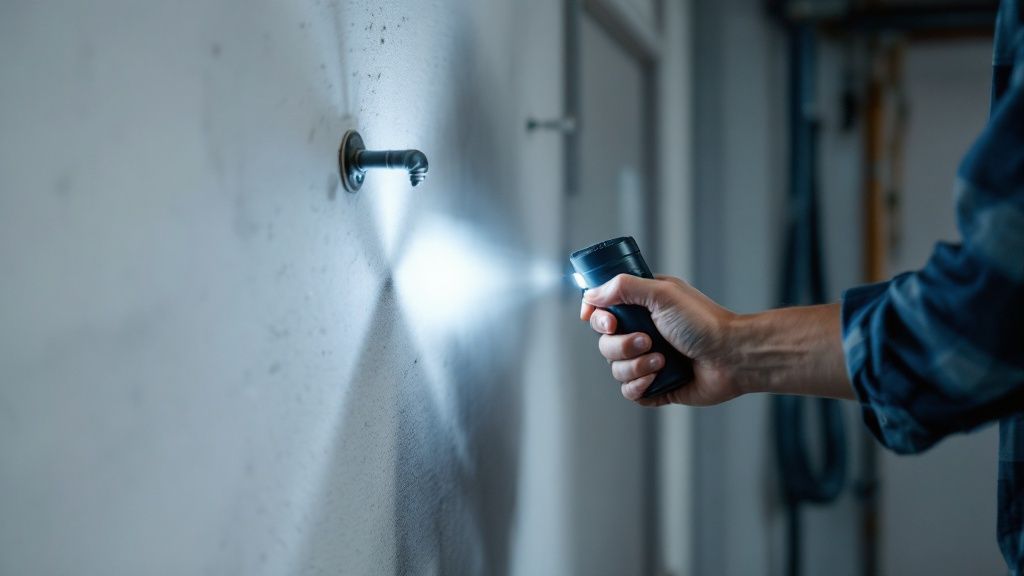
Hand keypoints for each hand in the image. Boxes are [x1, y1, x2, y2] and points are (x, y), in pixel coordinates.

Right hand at [580, 273, 742, 406]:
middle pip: (604, 341)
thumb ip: (623, 287)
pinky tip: (658, 378)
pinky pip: (629, 391)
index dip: (596, 316)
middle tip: (646, 339)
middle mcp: (643, 332)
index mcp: (642, 306)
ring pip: (615, 368)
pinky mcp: (655, 386)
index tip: (605, 321)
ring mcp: (648, 360)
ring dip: (634, 365)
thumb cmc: (703, 323)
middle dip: (621, 344)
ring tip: (660, 360)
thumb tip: (591, 294)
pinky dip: (639, 385)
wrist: (733, 358)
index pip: (603, 309)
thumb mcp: (662, 293)